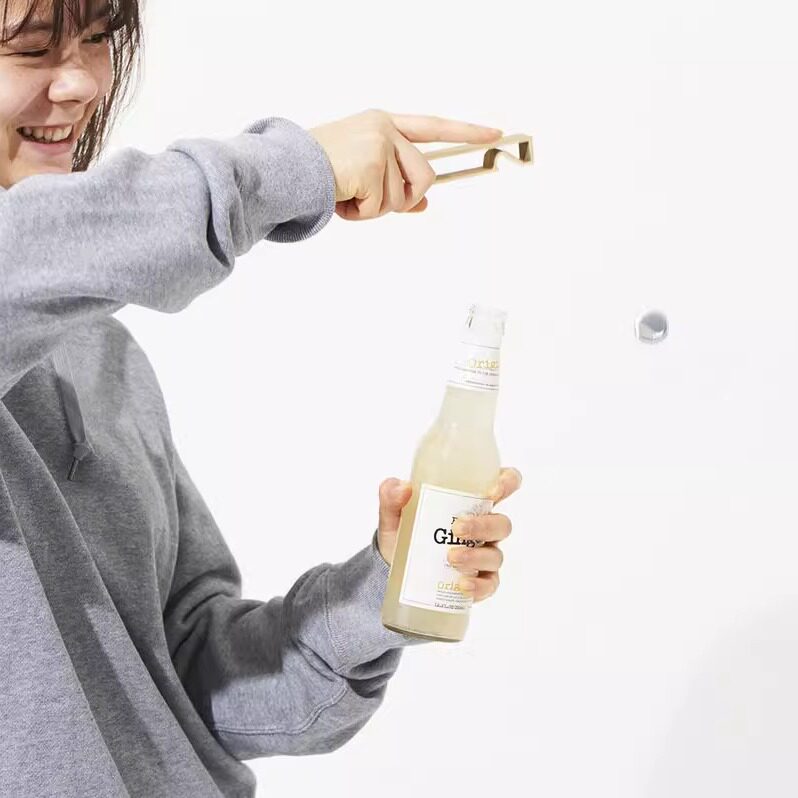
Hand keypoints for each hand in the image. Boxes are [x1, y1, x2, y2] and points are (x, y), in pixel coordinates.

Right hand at [309, 109, 502, 220]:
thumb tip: (424, 204)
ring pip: (404, 196)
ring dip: (376, 208)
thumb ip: (395, 183)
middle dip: (404, 198)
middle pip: (424, 176)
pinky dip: (361, 214)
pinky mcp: (372, 163)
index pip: (433, 126)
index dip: (465, 131)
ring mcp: (380, 144)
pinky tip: (341, 200)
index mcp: (383, 123)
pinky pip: (382, 206)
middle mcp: (385, 128)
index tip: (493, 133)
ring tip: (348, 196)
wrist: (286, 169)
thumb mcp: (362, 174)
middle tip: (369, 201)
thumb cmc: (317, 172)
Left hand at [376, 467, 521, 601]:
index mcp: (471, 503)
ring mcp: (484, 556)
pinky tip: (462, 584)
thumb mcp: (393, 513)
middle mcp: (483, 529)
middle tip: (457, 528)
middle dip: (483, 525)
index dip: (507, 482)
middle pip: (501, 524)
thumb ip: (392, 496)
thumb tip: (402, 488)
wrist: (392, 571)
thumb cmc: (403, 533)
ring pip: (496, 555)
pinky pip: (489, 585)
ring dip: (477, 556)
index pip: (502, 486)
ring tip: (451, 557)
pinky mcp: (479, 582)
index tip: (494, 488)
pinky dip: (478, 586)